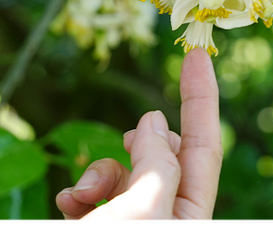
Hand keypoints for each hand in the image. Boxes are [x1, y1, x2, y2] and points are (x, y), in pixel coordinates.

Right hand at [55, 49, 222, 218]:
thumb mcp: (145, 207)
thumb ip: (155, 162)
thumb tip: (154, 121)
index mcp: (191, 215)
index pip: (204, 145)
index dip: (201, 97)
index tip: (196, 55)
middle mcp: (165, 216)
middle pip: (160, 154)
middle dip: (137, 141)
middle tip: (126, 141)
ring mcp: (132, 220)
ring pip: (119, 173)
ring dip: (97, 174)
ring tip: (84, 195)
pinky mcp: (100, 224)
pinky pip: (91, 194)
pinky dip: (77, 193)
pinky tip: (68, 204)